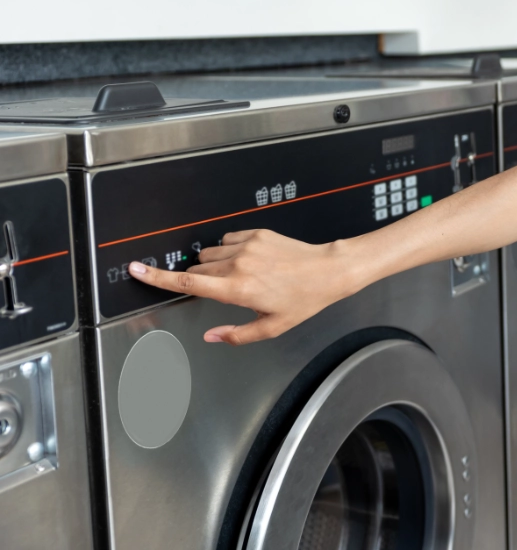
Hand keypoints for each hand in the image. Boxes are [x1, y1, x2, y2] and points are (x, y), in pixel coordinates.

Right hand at [127, 230, 355, 344]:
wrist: (327, 271)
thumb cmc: (302, 301)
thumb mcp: (271, 327)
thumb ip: (235, 334)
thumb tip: (210, 336)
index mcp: (236, 290)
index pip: (187, 282)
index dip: (157, 277)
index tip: (136, 269)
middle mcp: (237, 265)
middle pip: (198, 267)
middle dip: (202, 277)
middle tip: (226, 288)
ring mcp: (247, 246)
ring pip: (211, 253)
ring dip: (216, 263)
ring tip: (243, 275)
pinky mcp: (257, 233)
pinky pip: (229, 239)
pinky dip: (231, 249)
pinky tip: (251, 260)